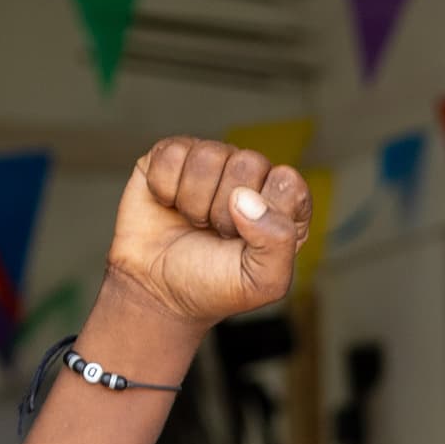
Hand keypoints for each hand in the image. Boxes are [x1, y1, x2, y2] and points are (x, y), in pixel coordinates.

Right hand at [101, 137, 313, 328]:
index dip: (264, 213)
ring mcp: (213, 162)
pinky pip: (171, 154)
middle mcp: (251, 177)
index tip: (245, 240)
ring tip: (193, 222)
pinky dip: (164, 187)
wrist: (156, 289)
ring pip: (208, 156)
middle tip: (216, 233)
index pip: (288, 182)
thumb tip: (246, 198)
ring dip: (193, 200)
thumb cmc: (212, 285)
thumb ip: (278, 242)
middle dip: (224, 210)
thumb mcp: (261, 282)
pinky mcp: (173, 155)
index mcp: (284, 205)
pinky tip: (168, 205)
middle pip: (248, 163)